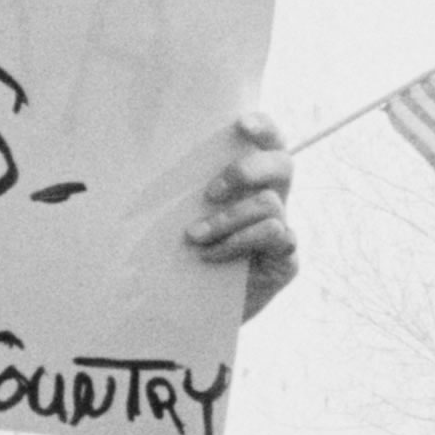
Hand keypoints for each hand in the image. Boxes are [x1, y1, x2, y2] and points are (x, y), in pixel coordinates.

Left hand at [189, 116, 300, 322]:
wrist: (198, 310)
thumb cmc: (188, 253)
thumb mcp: (184, 217)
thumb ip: (182, 192)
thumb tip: (147, 162)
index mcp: (254, 180)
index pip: (269, 141)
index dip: (263, 127)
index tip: (239, 123)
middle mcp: (274, 198)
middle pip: (282, 163)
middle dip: (246, 171)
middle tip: (210, 192)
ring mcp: (284, 228)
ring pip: (268, 204)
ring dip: (227, 218)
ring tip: (194, 236)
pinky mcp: (287, 258)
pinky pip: (273, 234)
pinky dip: (237, 242)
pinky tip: (210, 255)